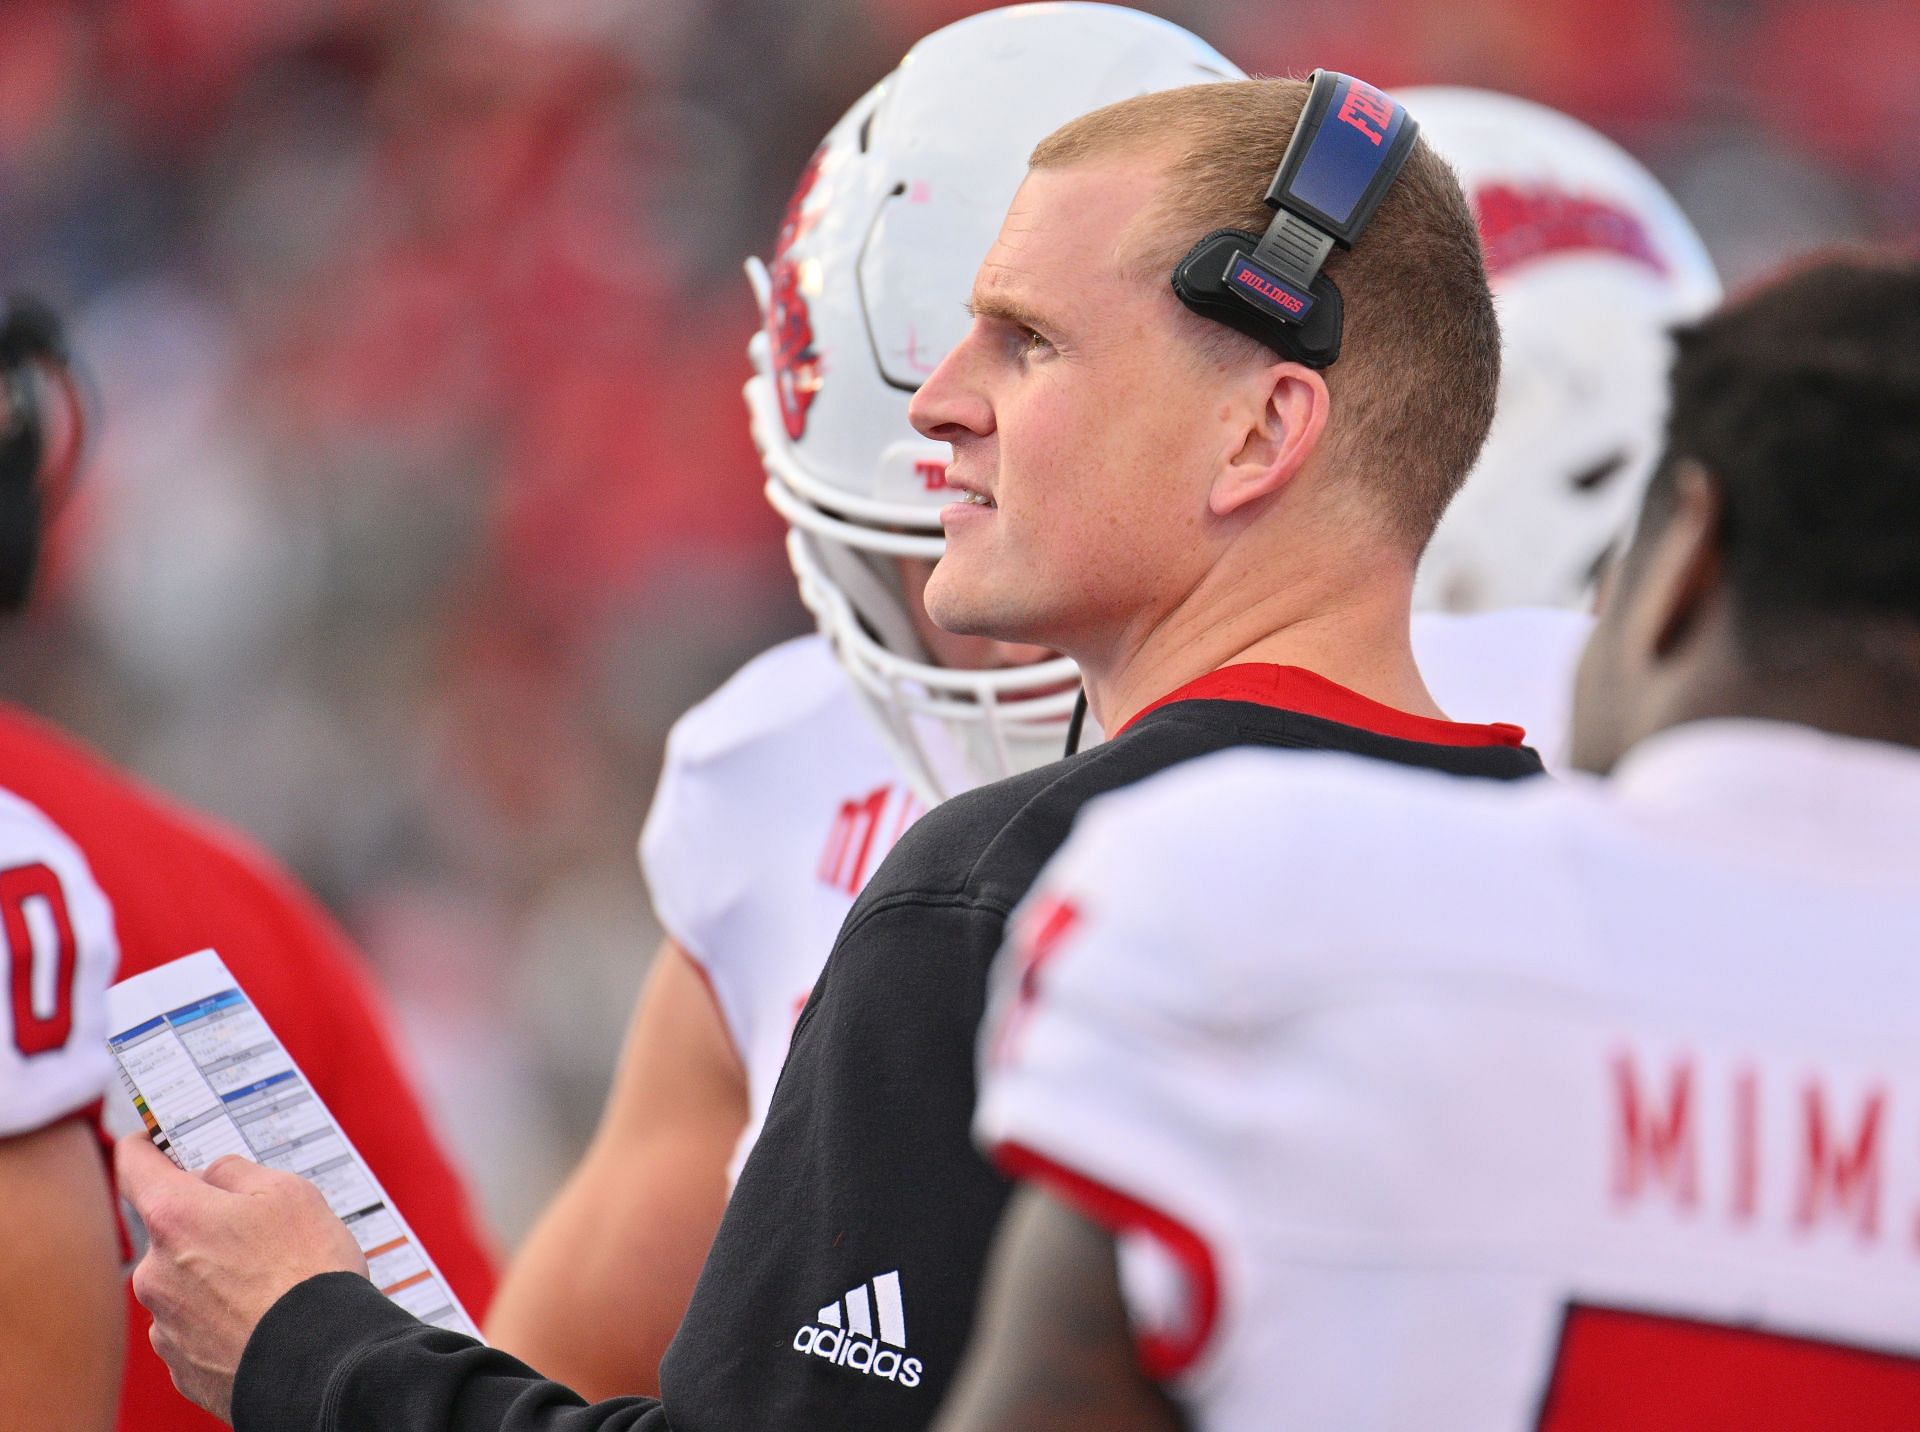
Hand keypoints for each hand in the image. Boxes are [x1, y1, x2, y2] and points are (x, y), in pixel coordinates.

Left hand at [117, 1134, 369, 1422]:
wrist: (320, 1361)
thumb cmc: (307, 1270)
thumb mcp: (289, 1191)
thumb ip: (237, 1171)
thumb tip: (212, 1176)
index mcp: (175, 1217)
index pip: (135, 1167)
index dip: (143, 1147)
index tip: (148, 1141)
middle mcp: (154, 1271)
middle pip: (169, 1231)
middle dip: (205, 1225)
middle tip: (260, 1231)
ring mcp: (164, 1324)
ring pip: (183, 1282)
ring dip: (214, 1275)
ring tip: (271, 1284)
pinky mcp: (181, 1367)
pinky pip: (195, 1328)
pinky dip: (221, 1319)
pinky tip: (261, 1320)